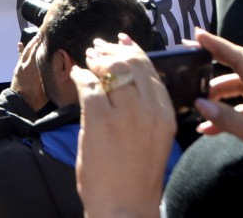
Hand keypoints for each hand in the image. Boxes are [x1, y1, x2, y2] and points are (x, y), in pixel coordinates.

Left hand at [10, 36, 47, 110]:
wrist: (21, 103)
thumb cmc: (36, 97)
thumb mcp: (47, 86)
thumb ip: (52, 75)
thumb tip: (63, 69)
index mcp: (33, 67)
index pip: (38, 51)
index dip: (43, 44)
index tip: (49, 36)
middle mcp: (26, 64)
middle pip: (32, 49)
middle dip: (37, 41)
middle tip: (43, 33)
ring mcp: (21, 66)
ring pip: (26, 51)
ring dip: (31, 44)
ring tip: (36, 37)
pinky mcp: (17, 69)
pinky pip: (20, 57)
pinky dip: (20, 50)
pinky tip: (20, 44)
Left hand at [72, 38, 175, 215]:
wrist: (125, 206)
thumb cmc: (136, 174)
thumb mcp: (153, 136)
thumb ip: (145, 108)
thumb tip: (125, 79)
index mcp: (166, 114)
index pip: (151, 70)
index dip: (134, 50)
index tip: (120, 41)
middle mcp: (151, 110)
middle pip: (132, 63)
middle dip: (113, 51)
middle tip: (98, 48)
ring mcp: (126, 114)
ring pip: (111, 70)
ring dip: (96, 60)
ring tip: (87, 59)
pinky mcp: (100, 120)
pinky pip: (88, 86)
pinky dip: (80, 77)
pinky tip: (76, 77)